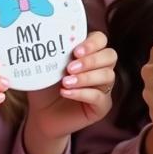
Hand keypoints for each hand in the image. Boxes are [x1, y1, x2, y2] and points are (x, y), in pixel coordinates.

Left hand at [26, 32, 117, 152]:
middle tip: (70, 68)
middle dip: (91, 60)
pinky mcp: (102, 106)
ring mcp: (104, 87)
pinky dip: (82, 93)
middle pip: (110, 56)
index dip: (92, 43)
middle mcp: (101, 68)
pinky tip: (66, 93)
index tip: (75, 51)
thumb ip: (55, 54)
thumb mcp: (48, 67)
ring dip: (86, 77)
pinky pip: (100, 97)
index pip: (101, 40)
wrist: (41, 114)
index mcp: (90, 53)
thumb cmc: (45, 87)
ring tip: (65, 82)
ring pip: (108, 76)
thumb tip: (53, 39)